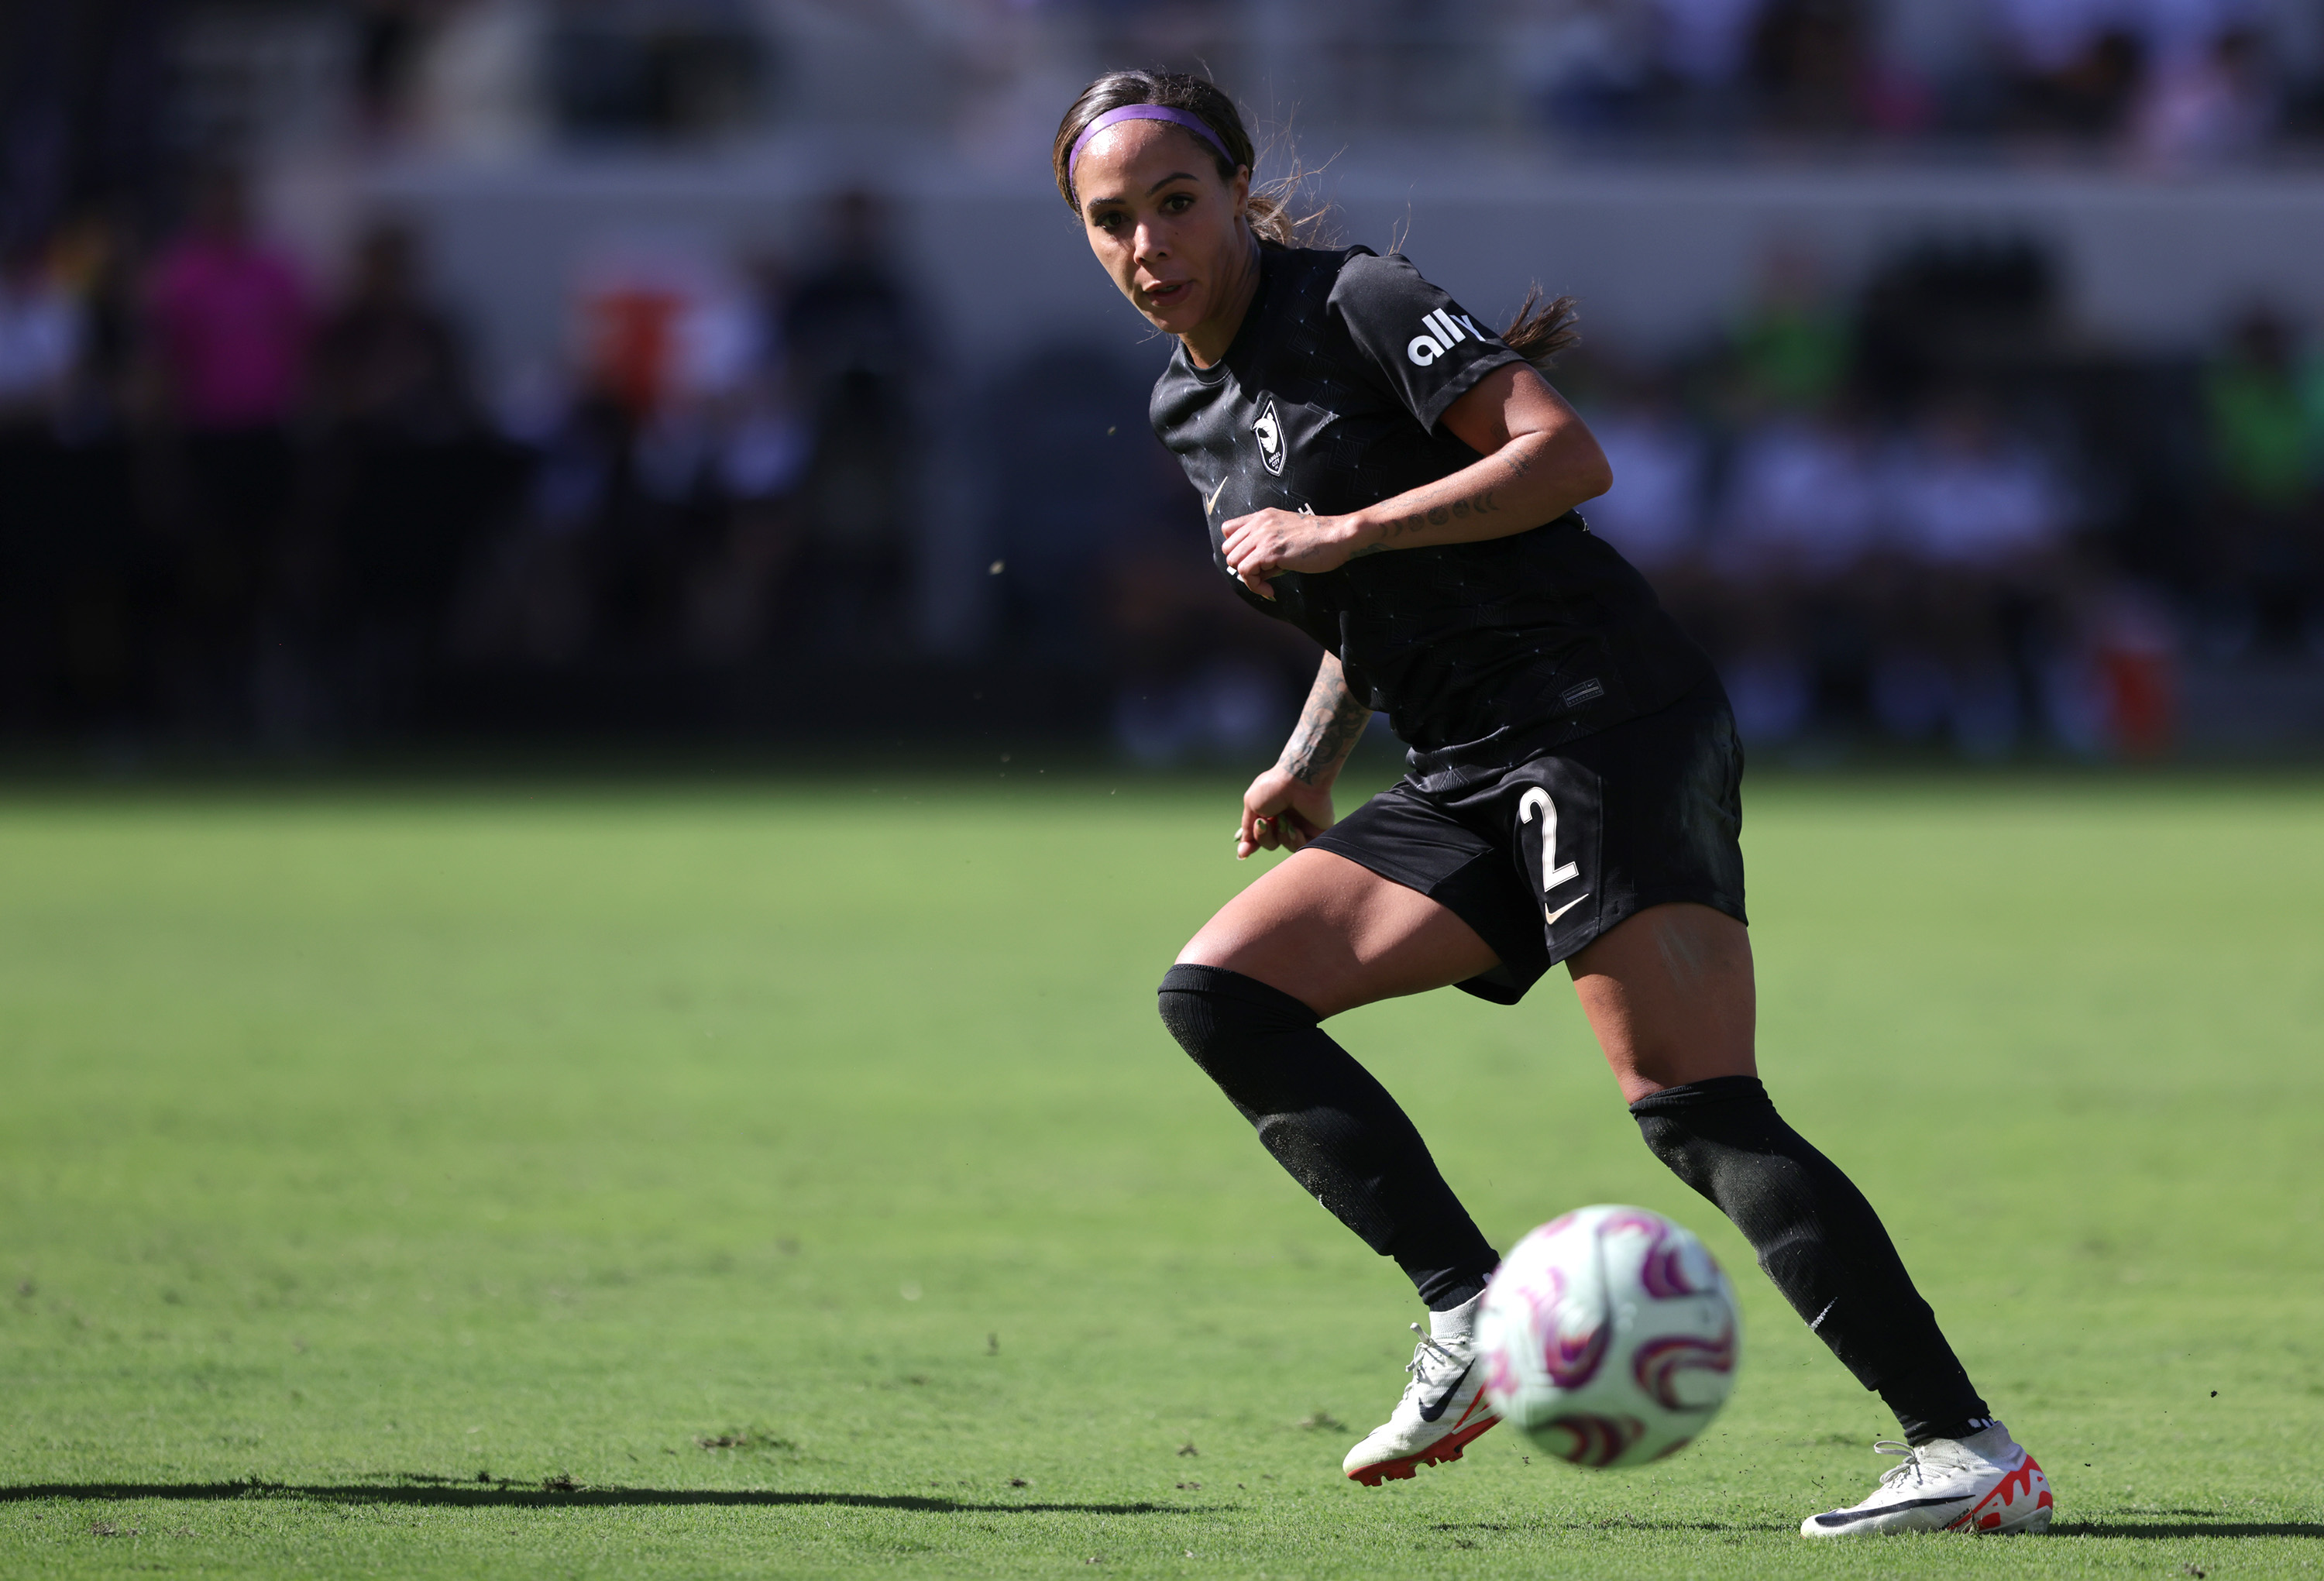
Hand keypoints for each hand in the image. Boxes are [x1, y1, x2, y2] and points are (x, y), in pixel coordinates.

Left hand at [1220, 507, 1356, 598]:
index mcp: (1263, 517)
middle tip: (1262, 576)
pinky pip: (1245, 572)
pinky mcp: (1270, 551)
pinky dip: (1255, 586)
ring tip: (1268, 584)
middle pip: (1228, 548)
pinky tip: (1270, 591)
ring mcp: (1263, 536)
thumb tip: (1257, 574)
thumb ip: (1268, 549)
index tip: (1253, 561)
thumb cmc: (1319, 540)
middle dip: (1242, 565)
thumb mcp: (1287, 537)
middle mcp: (1259, 523)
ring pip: (1233, 561)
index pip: (1228, 529)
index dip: (1237, 549)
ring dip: (1248, 578)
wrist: (1338, 536)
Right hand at [1236, 767, 1334, 860]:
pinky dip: (1295, 840)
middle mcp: (1285, 818)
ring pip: (1285, 845)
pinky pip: (1303, 847)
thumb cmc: (1274, 788)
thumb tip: (1243, 850)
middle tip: (1266, 823)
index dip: (1252, 844)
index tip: (1244, 853)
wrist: (1300, 779)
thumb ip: (1247, 828)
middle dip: (1264, 837)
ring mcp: (1301, 824)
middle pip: (1270, 843)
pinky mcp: (1316, 830)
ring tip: (1285, 821)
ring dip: (1281, 836)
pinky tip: (1296, 828)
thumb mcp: (1251, 805)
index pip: (1260, 834)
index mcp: (1270, 810)